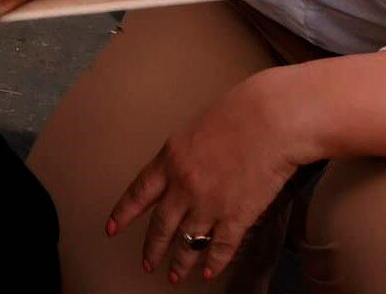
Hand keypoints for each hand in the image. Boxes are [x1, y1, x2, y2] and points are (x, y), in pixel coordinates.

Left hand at [109, 72, 305, 283]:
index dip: (123, 214)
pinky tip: (208, 272)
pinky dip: (213, 263)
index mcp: (171, 158)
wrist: (273, 119)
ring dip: (179, 263)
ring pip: (187, 243)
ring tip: (174, 275)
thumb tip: (185, 168)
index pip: (139, 193)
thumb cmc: (242, 111)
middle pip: (160, 226)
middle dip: (152, 248)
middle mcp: (184, 186)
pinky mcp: (236, 218)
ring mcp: (209, 205)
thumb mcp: (199, 126)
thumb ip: (187, 152)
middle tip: (147, 262)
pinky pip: (219, 248)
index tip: (112, 229)